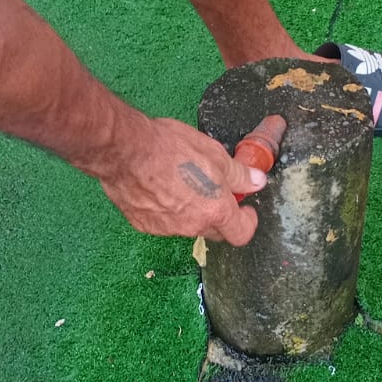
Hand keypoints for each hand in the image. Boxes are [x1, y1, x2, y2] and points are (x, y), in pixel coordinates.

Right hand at [98, 117, 267, 242]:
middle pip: (214, 231)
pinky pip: (162, 222)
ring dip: (191, 211)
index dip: (248, 222)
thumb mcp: (214, 153)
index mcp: (214, 210)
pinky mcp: (142, 224)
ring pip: (187, 226)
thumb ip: (238, 173)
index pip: (241, 234)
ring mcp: (165, 228)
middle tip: (215, 191)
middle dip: (220, 215)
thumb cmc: (169, 147)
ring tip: (181, 182)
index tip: (246, 210)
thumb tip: (256, 181)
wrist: (125, 150)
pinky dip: (166, 209)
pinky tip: (158, 186)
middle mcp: (191, 226)